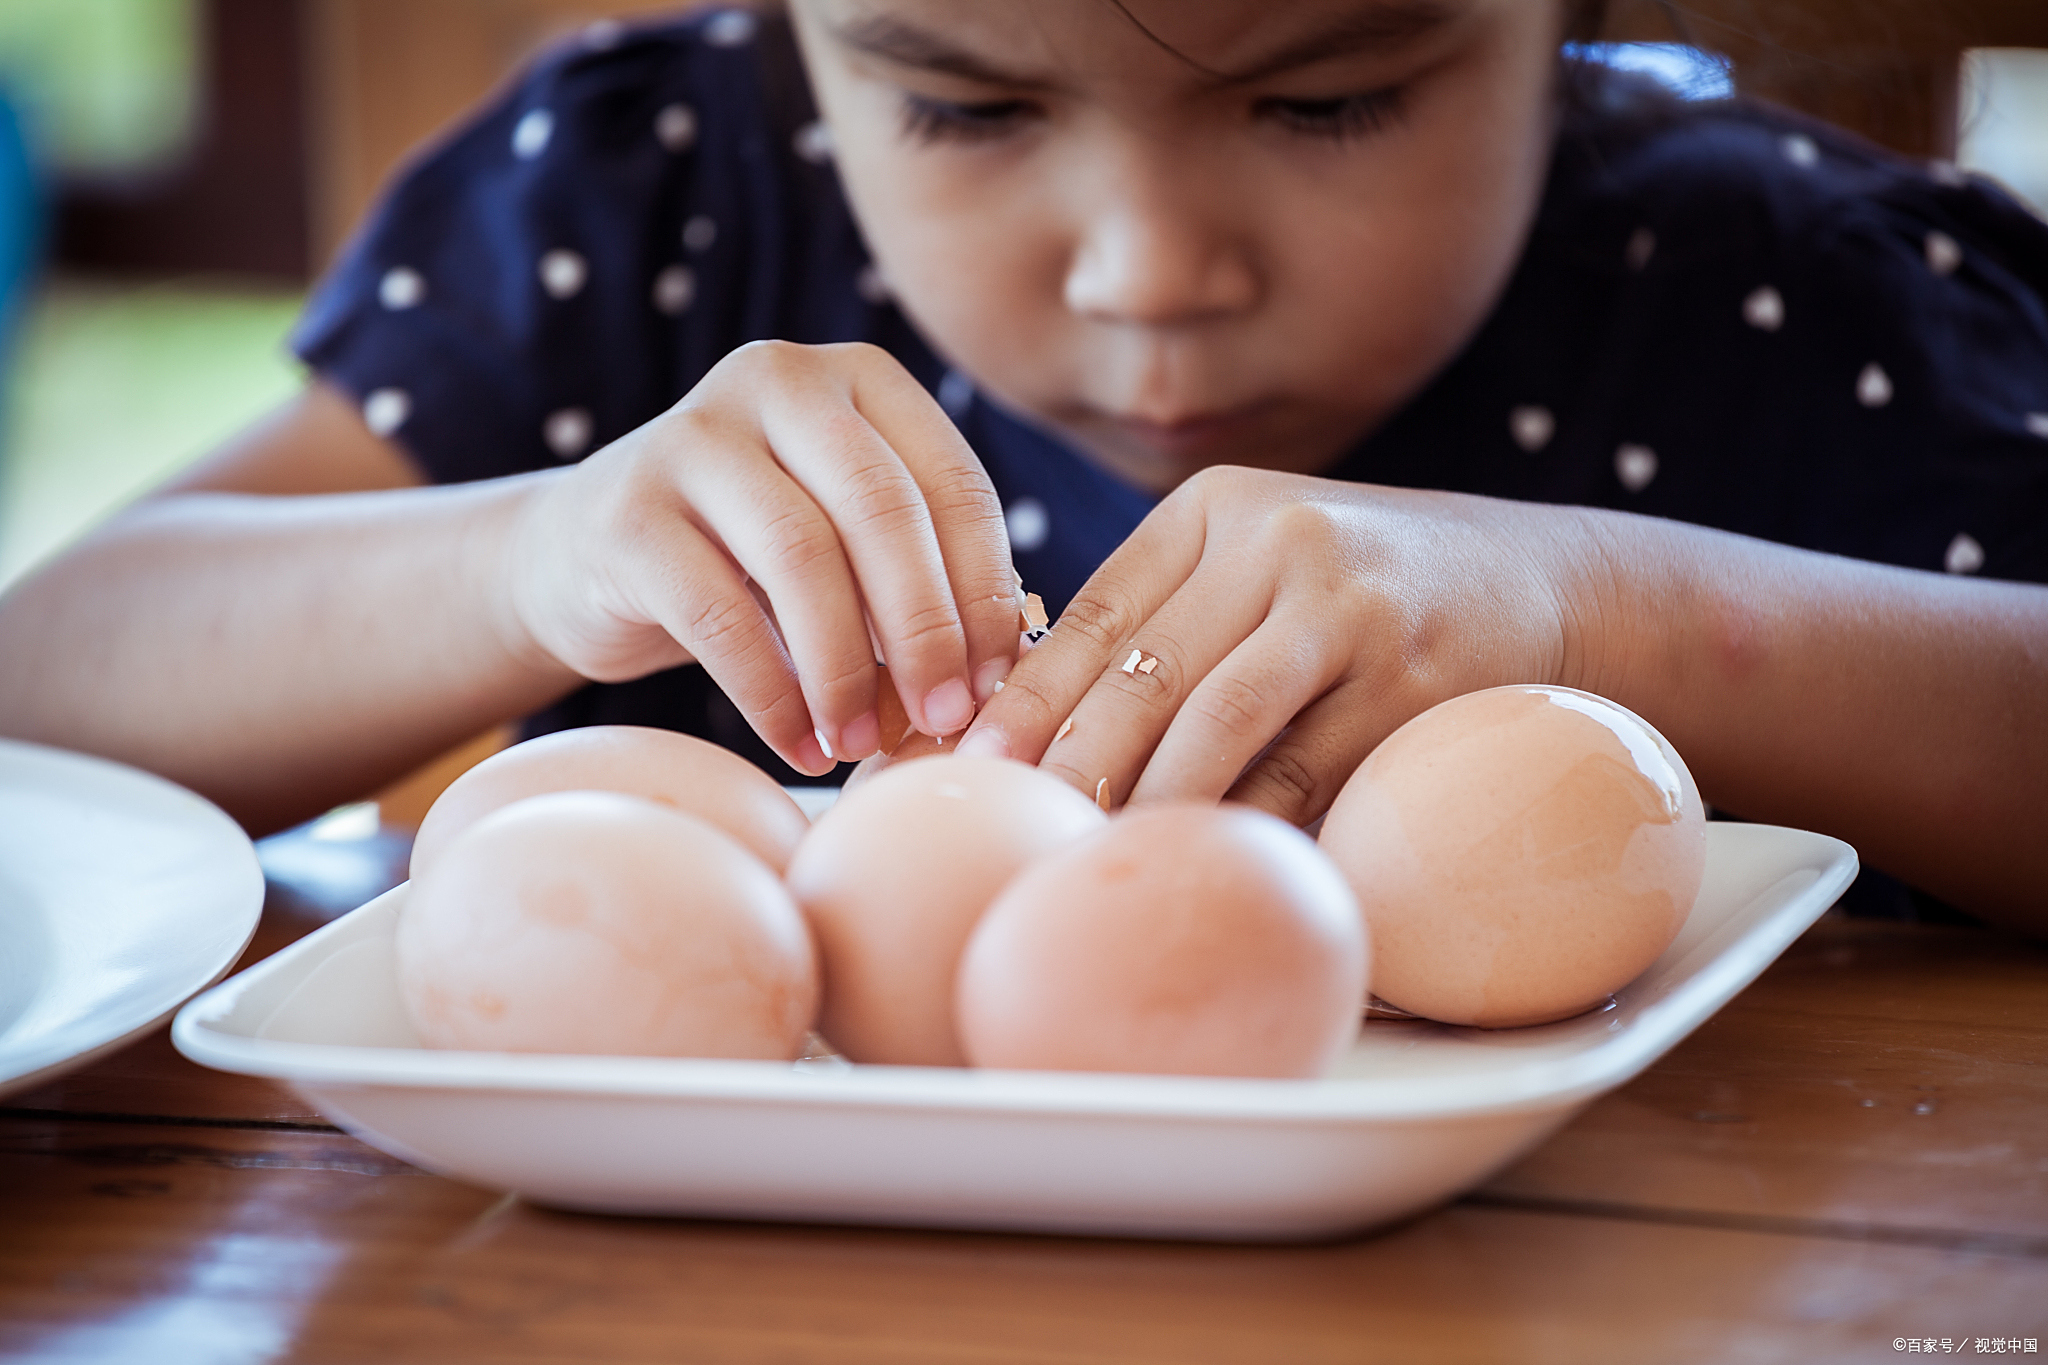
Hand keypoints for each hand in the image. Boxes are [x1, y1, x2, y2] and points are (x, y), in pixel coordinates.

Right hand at [502, 341, 1020, 774]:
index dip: (984, 590)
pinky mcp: (627, 511)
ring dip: (846, 670)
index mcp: (857, 377)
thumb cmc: (751, 556)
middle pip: (881, 511)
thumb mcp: (846, 538)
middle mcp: (777, 380)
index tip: (998, 682)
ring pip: (801, 558)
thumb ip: (921, 573)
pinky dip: (772, 694)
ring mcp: (692, 437)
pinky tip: (802, 742)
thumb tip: (1003, 670)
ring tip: (864, 741)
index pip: (951, 482)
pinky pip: (719, 614)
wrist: (583, 554)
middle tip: (944, 717)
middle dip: (925, 629)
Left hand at [956, 466, 1593, 822]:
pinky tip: (1195, 861)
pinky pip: (1299, 773)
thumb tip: (1033, 726)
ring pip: (1213, 722)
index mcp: (1216, 509)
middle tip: (1011, 824)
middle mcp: (1276, 540)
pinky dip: (1241, 824)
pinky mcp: (1405, 678)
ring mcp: (1346, 606)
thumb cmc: (1368, 595)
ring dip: (1143, 800)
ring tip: (1087, 852)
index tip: (970, 764)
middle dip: (1066, 758)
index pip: (1095, 611)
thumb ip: (1171, 621)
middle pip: (1142, 668)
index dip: (1025, 695)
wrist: (1541, 587)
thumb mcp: (1264, 565)